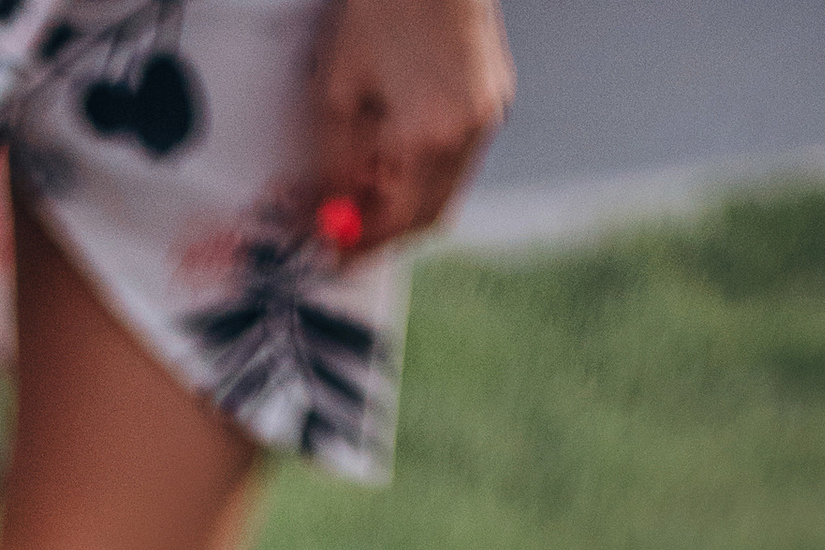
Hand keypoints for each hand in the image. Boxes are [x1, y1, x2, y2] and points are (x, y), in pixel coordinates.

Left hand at [306, 0, 513, 253]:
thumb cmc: (379, 8)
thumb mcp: (338, 91)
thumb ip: (335, 164)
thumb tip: (328, 213)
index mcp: (428, 137)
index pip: (395, 224)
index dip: (359, 244)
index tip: (330, 251)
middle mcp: (467, 135)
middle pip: (426, 217)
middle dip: (384, 228)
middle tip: (343, 224)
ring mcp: (488, 116)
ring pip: (445, 190)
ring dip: (405, 197)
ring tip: (364, 174)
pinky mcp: (496, 97)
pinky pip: (459, 156)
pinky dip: (426, 165)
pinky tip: (397, 139)